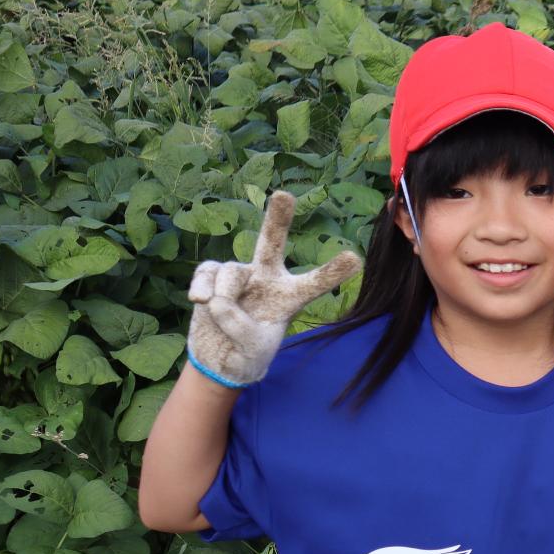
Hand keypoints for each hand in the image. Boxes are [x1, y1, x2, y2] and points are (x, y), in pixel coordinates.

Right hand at [186, 191, 362, 387]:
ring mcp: (240, 275)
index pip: (314, 283)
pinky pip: (206, 273)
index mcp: (289, 296)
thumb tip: (218, 300)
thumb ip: (240, 327)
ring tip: (219, 312)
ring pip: (231, 273)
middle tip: (284, 195)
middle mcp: (267, 278)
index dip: (332, 272)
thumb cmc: (247, 353)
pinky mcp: (212, 276)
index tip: (355, 259)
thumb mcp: (253, 349)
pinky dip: (201, 288)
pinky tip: (198, 300)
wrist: (218, 358)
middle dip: (277, 219)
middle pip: (272, 243)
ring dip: (224, 295)